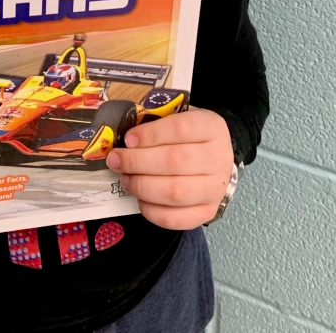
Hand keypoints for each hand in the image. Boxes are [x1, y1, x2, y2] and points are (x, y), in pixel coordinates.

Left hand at [106, 108, 233, 228]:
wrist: (214, 158)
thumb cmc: (188, 135)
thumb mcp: (177, 116)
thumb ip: (154, 121)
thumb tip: (126, 137)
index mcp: (212, 127)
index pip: (181, 129)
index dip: (151, 134)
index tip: (128, 139)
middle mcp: (219, 158)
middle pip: (175, 161)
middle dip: (138, 162)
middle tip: (116, 160)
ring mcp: (215, 189)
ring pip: (176, 192)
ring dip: (142, 186)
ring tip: (125, 179)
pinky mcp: (207, 212)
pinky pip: (176, 218)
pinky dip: (151, 210)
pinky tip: (139, 198)